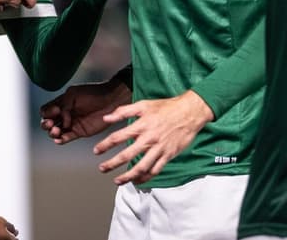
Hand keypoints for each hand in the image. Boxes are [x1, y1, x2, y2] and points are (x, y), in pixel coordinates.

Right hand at [40, 79, 131, 143]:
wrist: (110, 100)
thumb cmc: (93, 93)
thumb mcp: (73, 94)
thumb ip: (64, 105)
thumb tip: (61, 119)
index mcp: (61, 103)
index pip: (46, 110)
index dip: (47, 112)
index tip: (55, 110)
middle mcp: (64, 114)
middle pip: (47, 122)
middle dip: (46, 124)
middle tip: (50, 124)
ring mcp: (71, 123)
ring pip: (55, 132)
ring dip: (52, 133)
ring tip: (56, 131)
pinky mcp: (79, 131)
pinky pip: (66, 138)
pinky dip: (61, 140)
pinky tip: (58, 139)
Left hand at [94, 91, 214, 185]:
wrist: (189, 112)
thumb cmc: (166, 107)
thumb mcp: (144, 104)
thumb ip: (123, 111)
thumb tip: (106, 117)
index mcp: (141, 126)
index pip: (118, 137)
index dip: (105, 145)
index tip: (97, 151)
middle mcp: (148, 139)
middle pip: (126, 155)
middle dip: (112, 164)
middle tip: (102, 169)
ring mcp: (159, 149)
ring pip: (141, 167)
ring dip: (128, 176)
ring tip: (118, 180)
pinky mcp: (168, 155)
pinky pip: (155, 170)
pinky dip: (146, 177)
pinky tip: (138, 180)